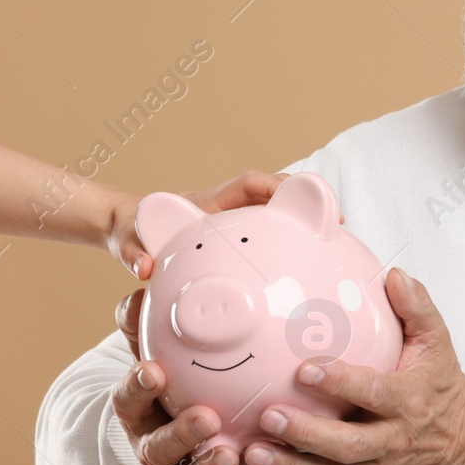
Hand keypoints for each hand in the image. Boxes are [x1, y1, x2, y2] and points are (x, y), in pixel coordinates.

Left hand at [106, 169, 343, 279]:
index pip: (250, 184)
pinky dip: (288, 254)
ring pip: (275, 221)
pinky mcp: (235, 245)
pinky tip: (305, 281)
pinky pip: (267, 244)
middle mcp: (227, 209)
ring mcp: (234, 226)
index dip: (277, 187)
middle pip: (275, 197)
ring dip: (304, 231)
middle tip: (338, 226)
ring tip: (335, 254)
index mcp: (209, 202)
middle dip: (307, 206)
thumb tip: (143, 267)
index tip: (304, 196)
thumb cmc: (129, 231)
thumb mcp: (126, 240)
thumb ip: (133, 251)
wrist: (126, 230)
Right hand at [111, 289, 317, 464]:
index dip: (138, 382)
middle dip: (178, 433)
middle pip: (155, 444)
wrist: (206, 422)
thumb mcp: (178, 339)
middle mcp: (156, 440)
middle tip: (206, 418)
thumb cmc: (191, 368)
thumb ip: (166, 309)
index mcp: (142, 404)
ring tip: (231, 455)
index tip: (155, 369)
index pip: (131, 392)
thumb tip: (150, 262)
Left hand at [242, 267, 464, 464]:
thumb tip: (394, 275)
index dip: (341, 383)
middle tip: (269, 415)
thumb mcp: (438, 342)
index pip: (374, 393)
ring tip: (251, 454)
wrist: (463, 442)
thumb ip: (417, 307)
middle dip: (306, 433)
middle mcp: (393, 440)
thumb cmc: (442, 385)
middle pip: (348, 445)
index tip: (305, 368)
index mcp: (410, 401)